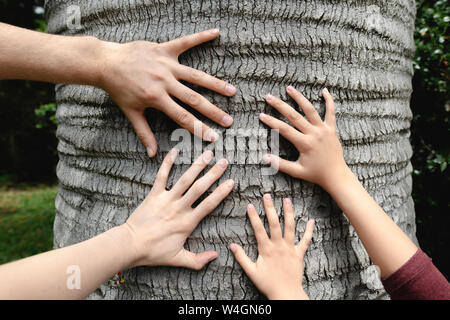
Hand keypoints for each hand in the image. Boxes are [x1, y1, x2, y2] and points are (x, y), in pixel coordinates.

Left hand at [99, 29, 235, 156]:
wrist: (106, 63)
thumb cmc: (119, 89)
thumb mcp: (131, 113)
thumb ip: (144, 133)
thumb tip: (152, 154)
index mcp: (156, 98)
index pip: (182, 117)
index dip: (199, 128)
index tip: (214, 137)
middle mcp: (164, 82)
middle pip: (194, 99)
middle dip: (213, 111)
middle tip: (229, 121)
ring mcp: (166, 65)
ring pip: (195, 76)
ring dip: (215, 83)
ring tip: (232, 91)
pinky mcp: (164, 49)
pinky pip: (185, 42)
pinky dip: (200, 37)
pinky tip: (216, 33)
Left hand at [122, 149, 233, 268]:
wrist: (130, 245)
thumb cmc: (154, 253)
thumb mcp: (178, 259)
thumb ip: (198, 260)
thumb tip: (216, 256)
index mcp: (187, 222)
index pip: (209, 204)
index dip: (221, 192)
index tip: (231, 182)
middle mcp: (179, 208)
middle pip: (200, 188)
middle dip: (213, 173)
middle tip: (225, 161)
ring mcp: (166, 199)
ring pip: (185, 179)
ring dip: (197, 165)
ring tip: (208, 154)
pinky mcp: (154, 195)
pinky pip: (162, 176)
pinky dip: (168, 163)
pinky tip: (175, 151)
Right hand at [229, 194, 314, 299]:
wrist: (286, 294)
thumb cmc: (267, 284)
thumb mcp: (251, 271)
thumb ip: (241, 257)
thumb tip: (231, 246)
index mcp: (266, 249)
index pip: (258, 229)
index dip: (253, 216)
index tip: (250, 205)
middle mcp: (278, 246)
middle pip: (274, 223)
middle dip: (270, 208)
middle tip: (267, 195)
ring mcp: (290, 249)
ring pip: (290, 227)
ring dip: (289, 213)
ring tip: (287, 200)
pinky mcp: (299, 254)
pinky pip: (305, 241)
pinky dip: (309, 231)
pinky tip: (312, 220)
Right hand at [259, 86, 348, 190]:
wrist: (336, 175)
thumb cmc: (316, 174)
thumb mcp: (297, 171)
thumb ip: (281, 164)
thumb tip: (265, 158)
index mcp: (305, 144)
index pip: (284, 129)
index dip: (271, 121)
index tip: (261, 115)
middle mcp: (314, 134)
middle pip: (294, 116)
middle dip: (280, 105)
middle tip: (269, 97)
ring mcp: (324, 130)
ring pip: (310, 109)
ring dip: (299, 98)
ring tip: (289, 88)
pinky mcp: (332, 129)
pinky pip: (331, 112)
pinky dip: (329, 100)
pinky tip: (324, 90)